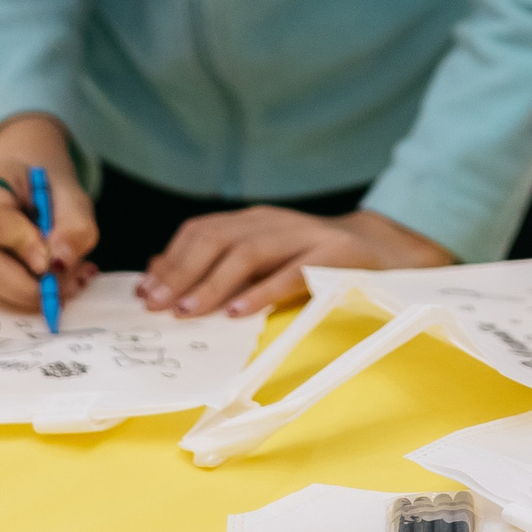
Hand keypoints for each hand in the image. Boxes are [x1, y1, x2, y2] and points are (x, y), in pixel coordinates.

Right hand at [0, 113, 99, 312]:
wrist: (23, 187)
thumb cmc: (46, 188)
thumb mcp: (72, 196)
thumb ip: (74, 225)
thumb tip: (60, 264)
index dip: (21, 245)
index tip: (53, 260)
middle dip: (27, 286)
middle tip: (67, 285)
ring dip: (30, 293)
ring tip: (69, 280)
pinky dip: (26, 296)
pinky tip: (54, 283)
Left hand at [141, 206, 452, 319]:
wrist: (385, 250)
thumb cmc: (315, 260)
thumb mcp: (265, 256)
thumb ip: (218, 261)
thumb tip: (156, 269)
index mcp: (254, 220)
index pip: (201, 231)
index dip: (171, 260)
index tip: (145, 292)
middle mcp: (275, 221)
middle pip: (218, 239)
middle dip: (182, 273)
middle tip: (158, 306)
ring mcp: (305, 236)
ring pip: (248, 253)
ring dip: (213, 283)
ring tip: (190, 311)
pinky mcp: (333, 256)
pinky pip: (292, 273)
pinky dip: (262, 292)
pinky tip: (239, 312)